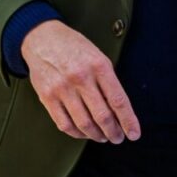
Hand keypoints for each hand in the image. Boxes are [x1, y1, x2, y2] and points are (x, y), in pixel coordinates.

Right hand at [21, 19, 140, 143]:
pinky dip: (77, 133)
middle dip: (113, 132)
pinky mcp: (47, 97)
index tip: (134, 133)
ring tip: (102, 136)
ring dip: (96, 135)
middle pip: (102, 116)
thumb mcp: (98, 56)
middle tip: (118, 138)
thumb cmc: (74, 48)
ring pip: (84, 124)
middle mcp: (81, 77)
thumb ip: (108, 81)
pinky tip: (83, 133)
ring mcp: (63, 88)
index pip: (118, 100)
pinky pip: (65, 124)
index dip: (128, 120)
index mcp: (99, 66)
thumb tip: (119, 110)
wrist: (42, 38)